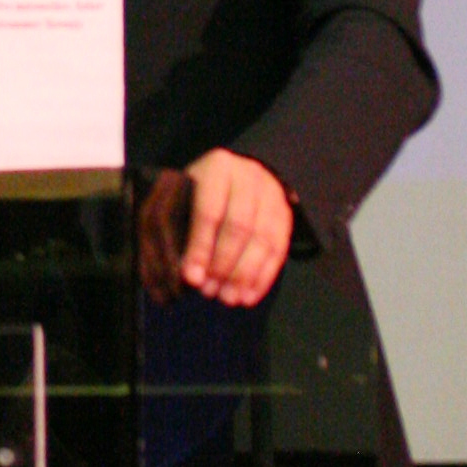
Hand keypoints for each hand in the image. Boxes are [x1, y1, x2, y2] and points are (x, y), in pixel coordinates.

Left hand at [140, 149, 295, 307]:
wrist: (239, 172)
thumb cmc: (200, 190)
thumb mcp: (185, 194)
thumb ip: (180, 226)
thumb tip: (184, 273)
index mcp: (218, 167)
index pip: (209, 212)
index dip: (200, 248)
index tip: (191, 278)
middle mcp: (249, 176)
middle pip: (239, 227)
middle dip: (224, 264)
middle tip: (210, 292)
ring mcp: (272, 193)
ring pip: (263, 239)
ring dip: (245, 275)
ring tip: (229, 299)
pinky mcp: (286, 213)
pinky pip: (279, 249)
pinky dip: (264, 276)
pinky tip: (249, 296)